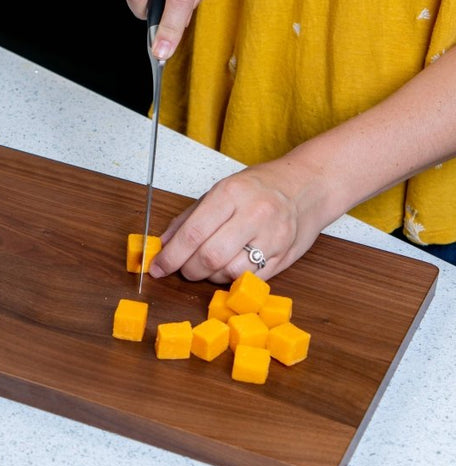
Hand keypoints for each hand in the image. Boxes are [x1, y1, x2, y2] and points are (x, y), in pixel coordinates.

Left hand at [149, 159, 332, 283]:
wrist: (308, 186)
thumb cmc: (258, 187)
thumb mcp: (220, 191)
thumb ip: (189, 218)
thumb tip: (163, 245)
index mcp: (232, 194)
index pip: (194, 233)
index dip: (171, 256)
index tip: (157, 268)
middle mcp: (254, 214)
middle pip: (211, 256)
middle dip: (189, 270)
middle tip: (183, 269)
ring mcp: (273, 237)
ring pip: (230, 272)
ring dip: (210, 277)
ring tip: (208, 267)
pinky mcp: (286, 256)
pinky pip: (250, 279)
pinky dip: (231, 280)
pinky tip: (228, 269)